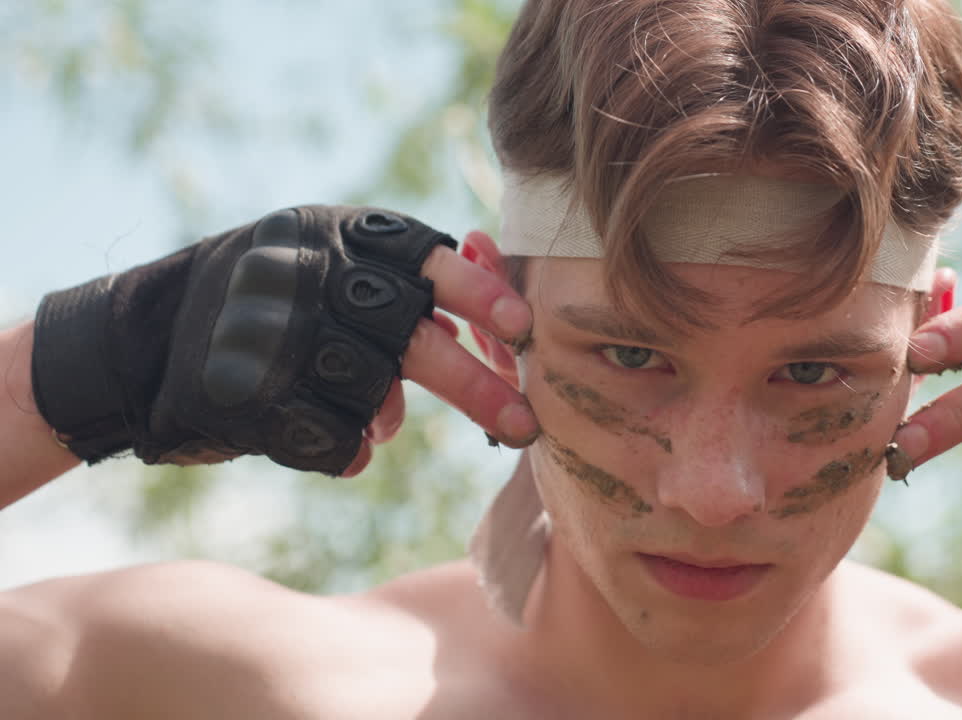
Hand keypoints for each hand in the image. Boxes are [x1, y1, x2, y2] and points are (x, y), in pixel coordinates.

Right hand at [32, 206, 538, 477]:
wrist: (137, 344)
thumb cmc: (270, 309)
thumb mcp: (325, 267)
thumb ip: (400, 288)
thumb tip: (494, 333)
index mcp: (333, 233)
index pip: (422, 255)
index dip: (478, 292)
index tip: (520, 329)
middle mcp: (301, 273)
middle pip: (407, 330)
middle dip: (473, 382)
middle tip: (524, 424)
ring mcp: (265, 332)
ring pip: (371, 390)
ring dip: (383, 415)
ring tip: (376, 417)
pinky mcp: (237, 394)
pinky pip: (327, 438)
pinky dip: (343, 449)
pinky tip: (328, 438)